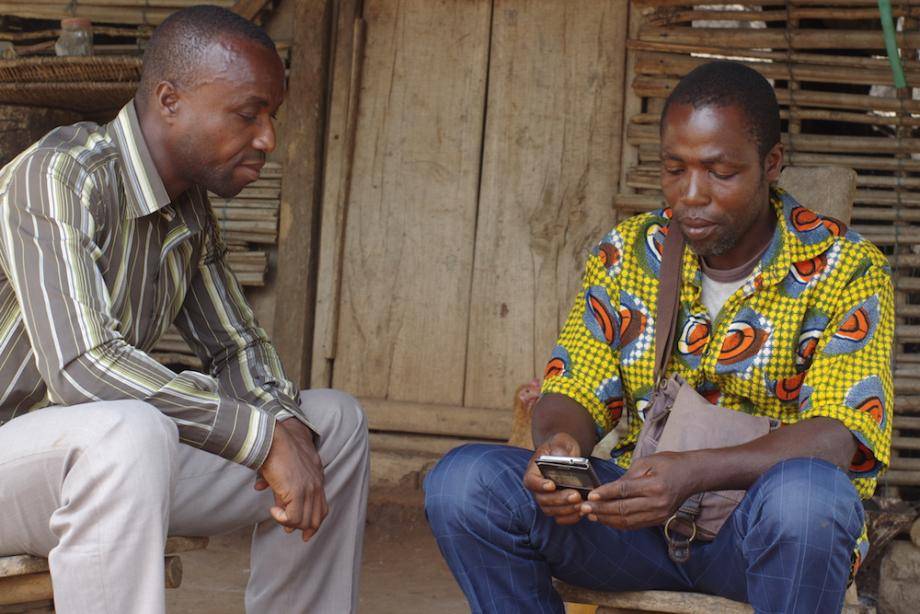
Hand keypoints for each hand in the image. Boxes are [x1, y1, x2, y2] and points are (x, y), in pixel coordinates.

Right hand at [256, 419, 327, 540]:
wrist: (274, 439)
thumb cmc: (275, 451)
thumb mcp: (284, 473)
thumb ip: (283, 492)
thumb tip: (276, 510)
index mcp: (317, 478)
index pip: (322, 507)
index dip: (314, 523)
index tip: (306, 534)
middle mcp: (316, 484)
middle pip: (316, 517)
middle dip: (304, 528)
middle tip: (289, 531)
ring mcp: (309, 489)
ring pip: (304, 521)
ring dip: (289, 522)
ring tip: (277, 513)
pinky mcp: (297, 492)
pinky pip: (293, 518)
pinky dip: (282, 519)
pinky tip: (272, 510)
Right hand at [523, 433, 584, 524]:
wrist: (565, 453)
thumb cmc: (560, 446)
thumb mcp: (559, 441)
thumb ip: (559, 447)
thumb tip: (562, 457)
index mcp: (533, 471)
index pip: (531, 481)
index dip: (539, 485)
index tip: (552, 485)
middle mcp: (537, 488)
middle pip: (542, 499)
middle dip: (559, 500)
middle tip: (576, 496)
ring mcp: (547, 498)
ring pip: (551, 510)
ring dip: (567, 510)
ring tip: (582, 505)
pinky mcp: (557, 506)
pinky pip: (560, 517)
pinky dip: (570, 517)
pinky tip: (582, 512)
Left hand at [579, 451, 698, 529]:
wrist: (693, 475)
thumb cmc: (669, 464)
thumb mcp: (647, 463)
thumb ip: (627, 477)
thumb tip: (607, 489)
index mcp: (654, 486)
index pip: (624, 491)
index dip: (605, 494)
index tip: (590, 495)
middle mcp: (657, 503)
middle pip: (624, 509)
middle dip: (601, 509)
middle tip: (584, 508)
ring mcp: (659, 514)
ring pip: (627, 521)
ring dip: (607, 519)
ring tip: (591, 515)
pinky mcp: (659, 520)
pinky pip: (635, 525)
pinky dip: (618, 523)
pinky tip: (606, 519)